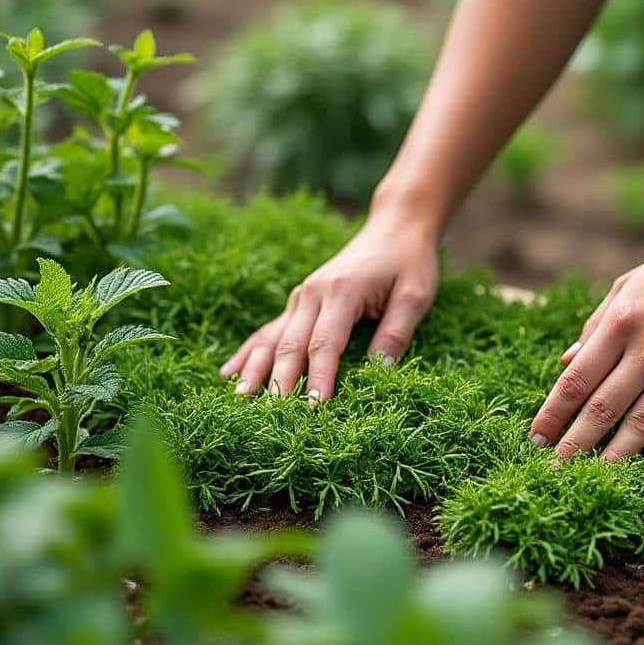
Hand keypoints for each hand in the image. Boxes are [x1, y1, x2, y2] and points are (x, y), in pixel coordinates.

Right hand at [219, 217, 438, 402]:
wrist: (395, 226)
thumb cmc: (409, 262)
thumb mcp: (415, 296)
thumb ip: (396, 334)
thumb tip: (379, 373)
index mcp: (342, 291)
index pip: (325, 344)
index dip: (319, 378)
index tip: (313, 408)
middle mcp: (313, 293)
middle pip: (291, 345)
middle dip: (280, 382)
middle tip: (271, 418)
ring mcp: (301, 296)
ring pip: (272, 338)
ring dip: (255, 369)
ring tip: (239, 399)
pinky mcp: (298, 300)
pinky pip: (269, 329)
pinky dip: (248, 352)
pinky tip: (228, 373)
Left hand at [529, 214, 643, 460]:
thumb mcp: (630, 286)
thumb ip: (595, 326)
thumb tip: (565, 364)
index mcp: (622, 321)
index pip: (576, 380)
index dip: (552, 414)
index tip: (534, 439)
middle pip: (602, 409)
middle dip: (573, 446)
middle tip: (552, 474)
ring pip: (641, 426)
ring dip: (613, 459)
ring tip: (592, 481)